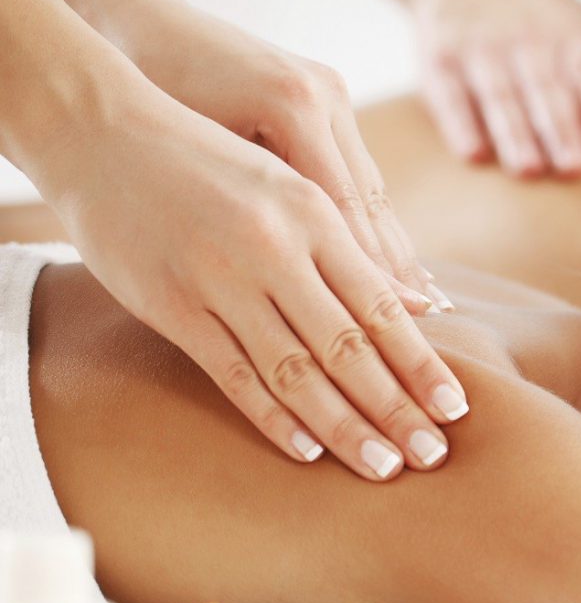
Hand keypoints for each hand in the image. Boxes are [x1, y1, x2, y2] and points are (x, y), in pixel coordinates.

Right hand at [40, 24, 467, 479]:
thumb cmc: (212, 164)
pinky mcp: (170, 306)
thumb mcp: (290, 187)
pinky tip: (308, 452)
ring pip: (295, 369)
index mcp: (314, 215)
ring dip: (344, 426)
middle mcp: (272, 248)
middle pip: (348, 346)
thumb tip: (418, 305)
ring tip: (383, 467)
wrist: (101, 134)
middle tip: (433, 456)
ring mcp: (218, 280)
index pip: (381, 307)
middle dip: (396, 408)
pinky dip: (273, 417)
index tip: (456, 409)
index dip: (422, 364)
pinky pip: (232, 374)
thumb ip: (351, 249)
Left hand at [101, 0, 434, 302]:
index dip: (370, 268)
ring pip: (373, 187)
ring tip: (424, 299)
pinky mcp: (330, 96)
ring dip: (395, 244)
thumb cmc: (145, 89)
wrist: (137, 18)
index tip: (393, 318)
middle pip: (372, 199)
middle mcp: (326, 96)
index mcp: (292, 103)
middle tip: (427, 320)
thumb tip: (308, 282)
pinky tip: (393, 257)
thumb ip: (253, 207)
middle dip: (398, 265)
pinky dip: (373, 218)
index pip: (343, 206)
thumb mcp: (195, 152)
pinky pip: (357, 172)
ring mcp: (333, 93)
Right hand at [407, 0, 580, 177]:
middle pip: (546, 89)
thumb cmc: (544, 14)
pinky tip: (473, 154)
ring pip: (500, 96)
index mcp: (574, 37)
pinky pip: (448, 95)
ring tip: (530, 170)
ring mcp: (482, 52)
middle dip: (560, 127)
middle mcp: (529, 43)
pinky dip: (459, 124)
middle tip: (574, 168)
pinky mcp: (439, 62)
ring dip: (514, 133)